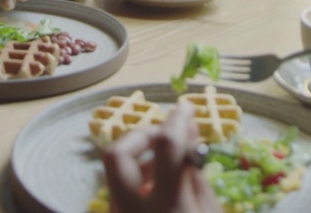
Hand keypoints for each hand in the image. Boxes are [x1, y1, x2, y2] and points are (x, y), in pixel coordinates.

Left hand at [102, 101, 221, 212]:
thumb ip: (196, 175)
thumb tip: (189, 133)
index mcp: (167, 207)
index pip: (167, 148)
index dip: (178, 120)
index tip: (187, 108)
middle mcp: (132, 209)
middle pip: (117, 153)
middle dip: (143, 134)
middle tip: (168, 136)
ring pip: (114, 170)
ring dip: (140, 155)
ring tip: (170, 161)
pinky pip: (119, 187)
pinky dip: (137, 175)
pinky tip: (158, 182)